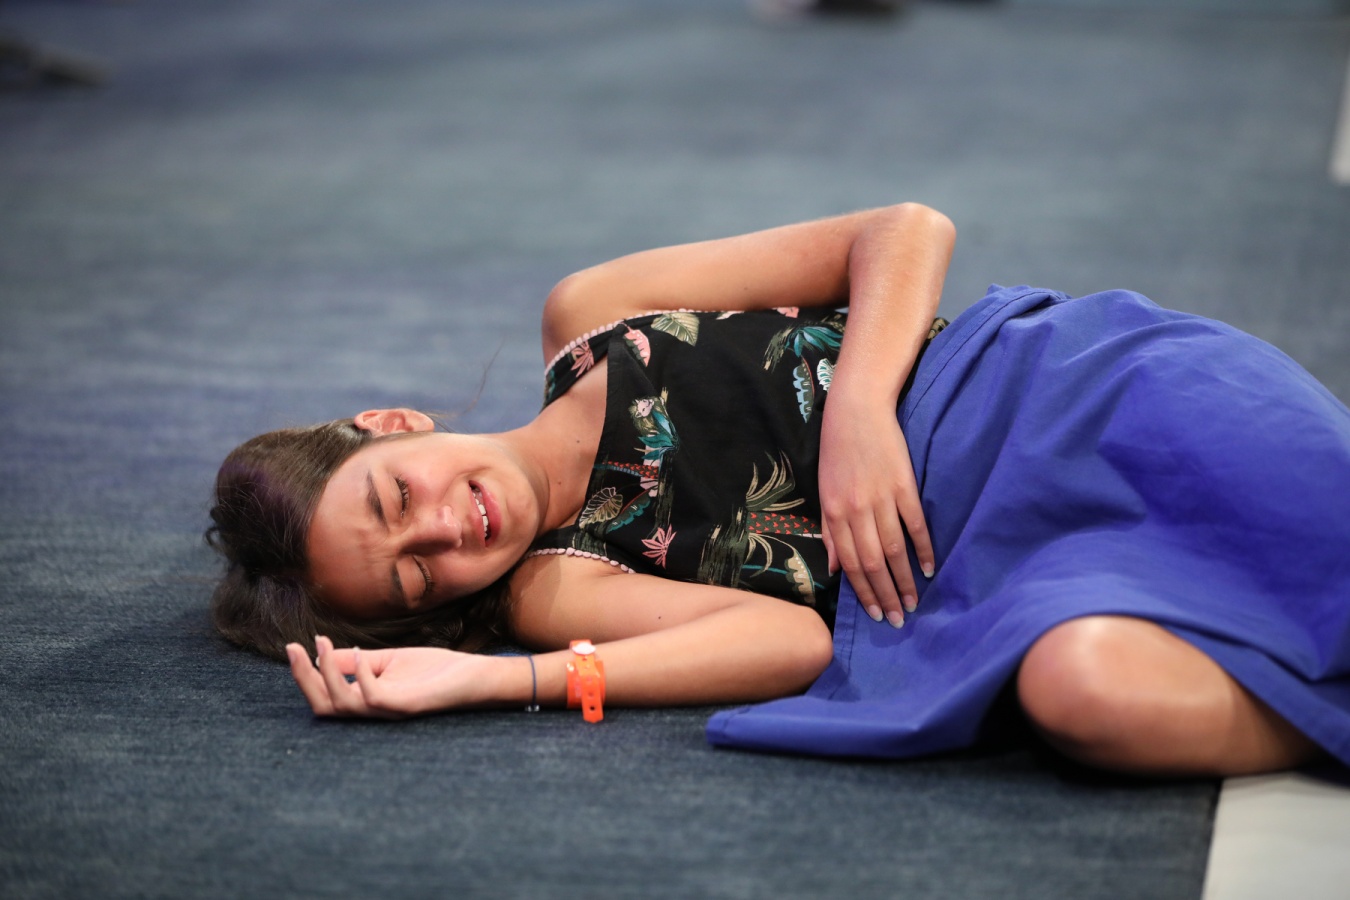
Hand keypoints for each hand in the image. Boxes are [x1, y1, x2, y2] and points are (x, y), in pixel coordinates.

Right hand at [287, 636, 510, 718]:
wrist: (474, 677)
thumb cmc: (433, 671)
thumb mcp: (388, 661)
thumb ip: (357, 660)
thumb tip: (322, 652)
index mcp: (366, 700)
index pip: (324, 697)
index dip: (304, 675)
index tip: (293, 646)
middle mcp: (373, 710)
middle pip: (325, 707)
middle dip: (303, 678)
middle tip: (293, 648)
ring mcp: (389, 711)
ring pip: (343, 705)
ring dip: (327, 674)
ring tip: (321, 645)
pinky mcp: (408, 706)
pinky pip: (374, 698)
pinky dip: (361, 675)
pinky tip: (359, 654)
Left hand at [818, 396, 933, 627]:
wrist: (855, 410)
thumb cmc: (837, 451)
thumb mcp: (824, 491)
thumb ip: (830, 530)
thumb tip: (834, 567)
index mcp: (834, 514)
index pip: (850, 564)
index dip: (863, 592)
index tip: (875, 613)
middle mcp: (856, 510)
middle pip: (872, 563)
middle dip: (886, 595)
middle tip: (898, 620)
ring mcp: (881, 498)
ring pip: (894, 550)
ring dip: (905, 580)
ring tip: (914, 603)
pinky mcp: (903, 485)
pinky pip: (915, 524)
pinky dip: (923, 548)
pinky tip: (929, 568)